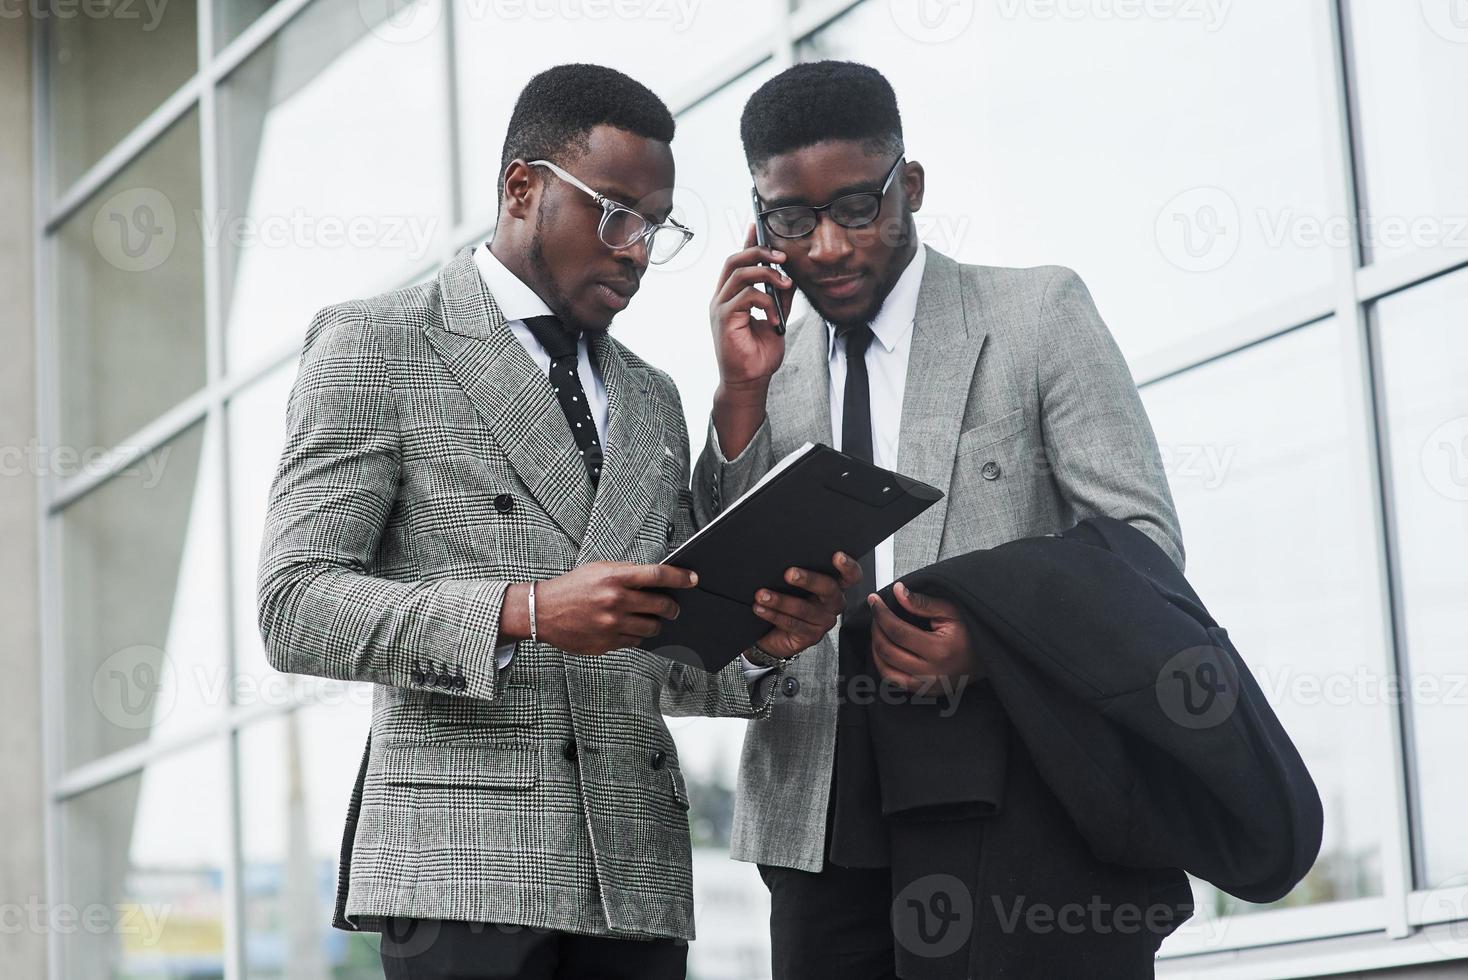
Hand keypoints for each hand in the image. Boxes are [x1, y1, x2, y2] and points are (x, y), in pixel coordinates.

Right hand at [522, 562, 696, 656]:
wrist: (541, 612)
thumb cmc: (571, 588)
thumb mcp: (598, 570)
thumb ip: (626, 573)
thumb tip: (654, 578)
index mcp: (614, 577)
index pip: (657, 575)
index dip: (680, 577)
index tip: (693, 579)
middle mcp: (615, 601)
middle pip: (660, 605)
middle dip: (672, 607)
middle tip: (674, 608)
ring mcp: (612, 625)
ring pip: (651, 628)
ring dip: (656, 623)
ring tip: (652, 619)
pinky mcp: (606, 643)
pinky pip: (635, 642)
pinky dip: (636, 636)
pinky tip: (629, 628)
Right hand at [710, 225, 796, 390]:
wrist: (750, 382)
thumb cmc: (759, 354)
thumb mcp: (776, 318)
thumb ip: (780, 297)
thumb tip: (790, 276)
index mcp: (731, 295)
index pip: (737, 260)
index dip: (747, 241)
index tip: (759, 224)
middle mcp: (721, 297)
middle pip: (734, 259)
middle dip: (759, 251)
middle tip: (782, 256)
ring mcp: (720, 307)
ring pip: (740, 273)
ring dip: (766, 273)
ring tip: (785, 283)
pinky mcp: (723, 319)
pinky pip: (746, 296)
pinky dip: (766, 301)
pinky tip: (775, 316)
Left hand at [751, 551, 863, 658]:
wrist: (774, 633)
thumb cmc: (787, 600)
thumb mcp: (794, 585)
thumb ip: (798, 572)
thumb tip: (782, 557)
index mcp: (835, 587)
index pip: (851, 576)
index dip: (848, 566)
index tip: (837, 555)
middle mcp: (834, 604)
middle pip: (829, 589)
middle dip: (809, 579)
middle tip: (789, 573)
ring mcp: (824, 622)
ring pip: (804, 609)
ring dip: (780, 600)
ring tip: (761, 594)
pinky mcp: (811, 636)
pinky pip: (792, 624)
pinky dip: (773, 614)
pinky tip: (760, 608)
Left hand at [868, 581, 982, 691]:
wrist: (990, 656)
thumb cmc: (973, 632)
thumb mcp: (951, 611)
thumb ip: (922, 603)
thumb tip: (897, 592)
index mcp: (940, 651)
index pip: (897, 632)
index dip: (881, 614)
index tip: (874, 601)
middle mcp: (932, 673)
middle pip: (888, 651)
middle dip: (876, 629)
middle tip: (876, 614)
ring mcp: (928, 686)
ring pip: (886, 671)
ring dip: (876, 649)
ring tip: (879, 630)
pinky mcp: (926, 692)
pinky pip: (895, 682)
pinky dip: (885, 666)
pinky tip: (886, 650)